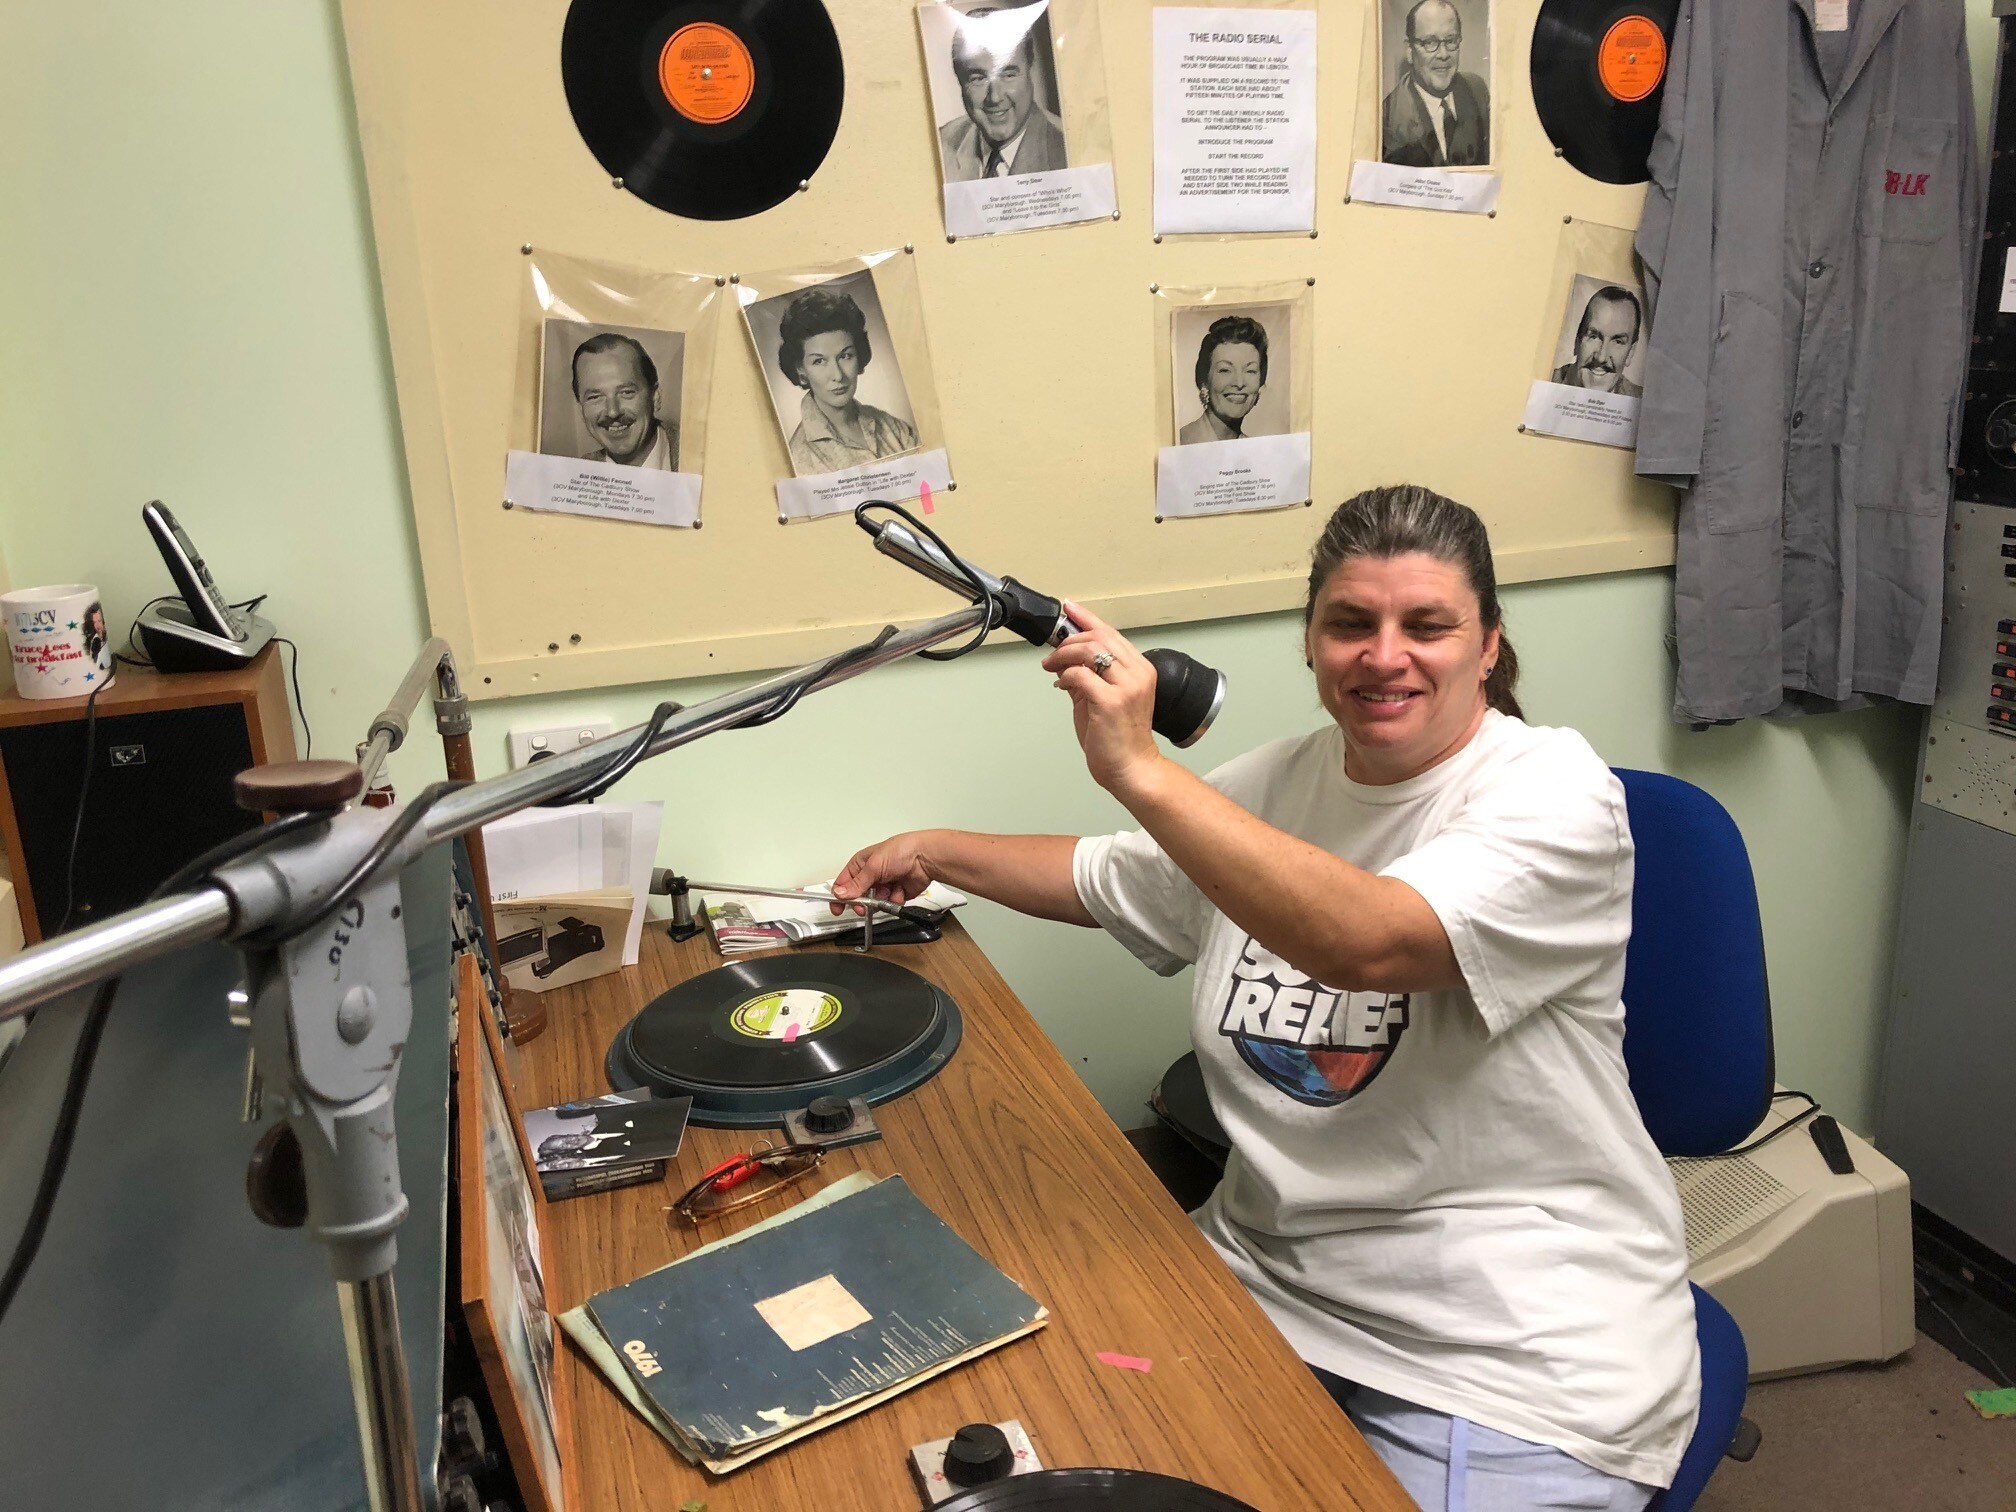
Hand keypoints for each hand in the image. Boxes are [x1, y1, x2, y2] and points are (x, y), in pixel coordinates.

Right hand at [830, 832, 936, 913]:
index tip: (837, 909)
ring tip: (889, 888)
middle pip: (858, 896)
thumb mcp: (874, 867)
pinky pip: (890, 903)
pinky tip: (900, 888)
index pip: (843, 883)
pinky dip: (895, 898)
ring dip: (881, 898)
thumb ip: (856, 883)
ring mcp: (884, 884)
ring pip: (874, 902)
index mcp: (861, 864)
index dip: (839, 896)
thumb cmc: (901, 850)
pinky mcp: (896, 892)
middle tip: (863, 907)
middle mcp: (871, 875)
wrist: (925, 857)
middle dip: (862, 902)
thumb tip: (840, 893)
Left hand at [1040, 601, 1164, 797]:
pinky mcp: (1112, 701)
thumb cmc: (1119, 738)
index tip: (1068, 608)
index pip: (1111, 632)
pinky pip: (1080, 675)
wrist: (1131, 768)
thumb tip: (1066, 662)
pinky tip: (1061, 685)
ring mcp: (1127, 687)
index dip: (1087, 618)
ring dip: (1064, 655)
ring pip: (1089, 650)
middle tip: (1052, 655)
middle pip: (1099, 636)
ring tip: (1052, 668)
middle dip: (1069, 640)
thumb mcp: (1103, 699)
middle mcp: (1137, 673)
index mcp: (1140, 669)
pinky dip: (1066, 676)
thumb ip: (1088, 678)